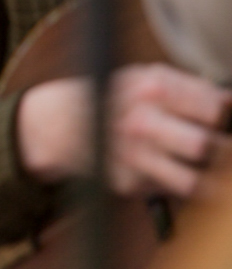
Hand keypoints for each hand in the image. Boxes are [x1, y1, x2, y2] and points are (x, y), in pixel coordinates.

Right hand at [17, 63, 231, 196]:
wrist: (55, 123)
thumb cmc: (110, 98)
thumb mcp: (144, 79)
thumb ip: (188, 88)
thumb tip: (228, 102)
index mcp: (151, 89)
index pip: (213, 109)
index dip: (225, 117)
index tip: (223, 122)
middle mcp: (140, 122)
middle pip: (204, 145)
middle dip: (224, 150)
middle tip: (224, 150)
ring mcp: (130, 155)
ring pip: (191, 181)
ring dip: (209, 180)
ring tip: (212, 174)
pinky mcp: (124, 182)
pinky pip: (167, 190)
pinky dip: (173, 183)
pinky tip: (164, 170)